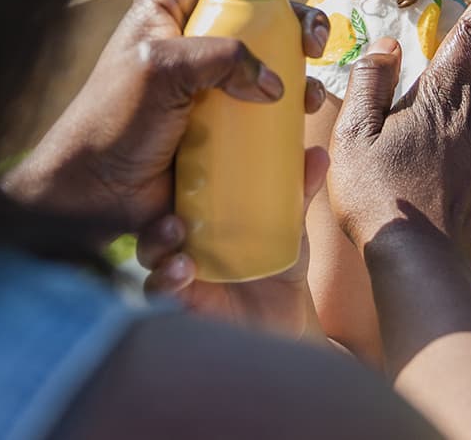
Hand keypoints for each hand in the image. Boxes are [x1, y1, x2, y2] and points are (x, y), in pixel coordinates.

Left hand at [4, 0, 328, 236]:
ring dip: (304, 35)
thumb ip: (220, 60)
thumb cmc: (112, 121)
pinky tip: (308, 106)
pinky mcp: (238, 107)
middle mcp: (201, 25)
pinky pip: (281, 89)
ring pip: (277, 32)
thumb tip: (276, 83)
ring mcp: (221, 66)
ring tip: (311, 55)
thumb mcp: (157, 71)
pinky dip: (302, 92)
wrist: (100, 196)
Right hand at [135, 145, 329, 339]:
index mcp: (201, 207)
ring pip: (151, 250)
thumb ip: (299, 191)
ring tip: (180, 249)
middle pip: (154, 212)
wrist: (284, 315)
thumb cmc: (276, 259)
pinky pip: (159, 289)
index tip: (176, 155)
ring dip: (158, 245)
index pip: (174, 182)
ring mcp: (176, 265)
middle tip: (176, 217)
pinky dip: (166, 281)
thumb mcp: (288, 224)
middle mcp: (182, 233)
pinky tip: (183, 274)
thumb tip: (319, 154)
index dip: (166, 168)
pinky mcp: (178, 299)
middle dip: (158, 211)